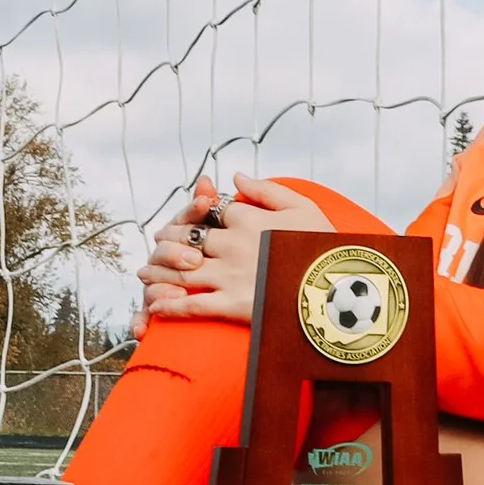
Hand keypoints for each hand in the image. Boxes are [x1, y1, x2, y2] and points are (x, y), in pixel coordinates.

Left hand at [140, 173, 334, 325]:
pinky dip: (170, 306)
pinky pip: (192, 305)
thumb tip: (234, 177)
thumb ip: (266, 190)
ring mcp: (229, 275)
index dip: (195, 213)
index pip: (210, 210)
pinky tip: (156, 307)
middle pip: (187, 238)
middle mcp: (233, 243)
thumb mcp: (303, 207)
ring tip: (145, 273)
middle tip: (155, 243)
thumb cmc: (324, 247)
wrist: (338, 290)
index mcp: (248, 218)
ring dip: (159, 272)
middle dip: (168, 240)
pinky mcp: (230, 305)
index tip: (188, 218)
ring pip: (182, 270)